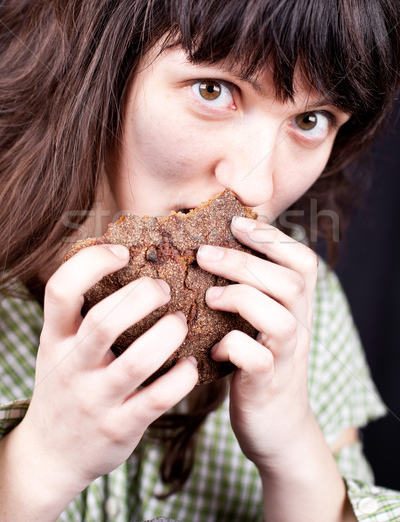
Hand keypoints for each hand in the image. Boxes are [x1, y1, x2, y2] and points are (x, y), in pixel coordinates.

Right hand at [19, 244, 197, 505]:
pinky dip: (181, 377)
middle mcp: (71, 366)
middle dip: (142, 296)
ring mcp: (94, 399)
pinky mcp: (119, 427)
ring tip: (180, 322)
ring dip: (168, 334)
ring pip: (137, 361)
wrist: (50, 454)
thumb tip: (127, 260)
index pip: (61, 289)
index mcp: (55, 337)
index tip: (122, 252)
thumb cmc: (66, 384)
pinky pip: (158, 398)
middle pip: (104, 321)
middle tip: (163, 289)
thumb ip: (82, 313)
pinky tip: (190, 364)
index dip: (92, 262)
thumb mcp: (59, 346)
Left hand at [197, 216, 317, 471]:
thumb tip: (212, 250)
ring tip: (209, 296)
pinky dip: (232, 347)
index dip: (272, 239)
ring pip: (282, 319)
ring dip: (242, 298)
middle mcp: (299, 329)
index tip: (236, 223)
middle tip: (205, 253)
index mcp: (297, 309)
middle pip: (290, 283)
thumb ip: (251, 292)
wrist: (277, 429)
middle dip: (245, 262)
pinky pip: (258, 360)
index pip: (303, 262)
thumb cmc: (257, 365)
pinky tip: (214, 348)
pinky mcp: (267, 386)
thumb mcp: (261, 323)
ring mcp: (286, 358)